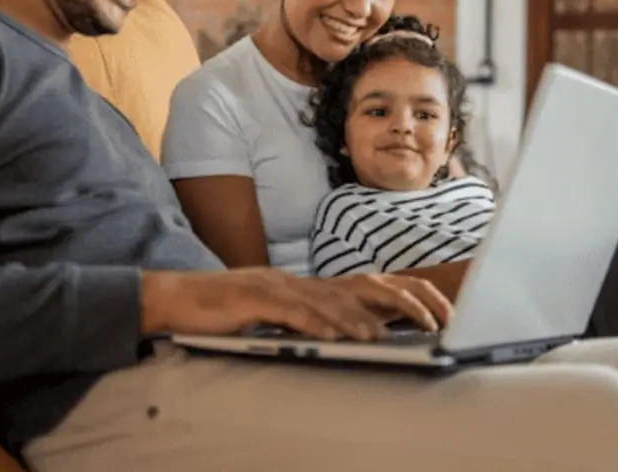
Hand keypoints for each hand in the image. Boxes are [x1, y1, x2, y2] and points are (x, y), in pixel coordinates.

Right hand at [141, 268, 452, 341]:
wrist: (178, 299)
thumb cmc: (229, 312)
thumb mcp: (282, 317)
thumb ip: (316, 321)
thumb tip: (357, 336)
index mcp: (313, 285)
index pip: (372, 286)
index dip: (408, 296)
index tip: (439, 315)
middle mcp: (303, 280)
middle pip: (364, 284)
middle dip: (403, 302)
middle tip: (433, 321)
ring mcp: (279, 285)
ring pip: (331, 300)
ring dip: (360, 319)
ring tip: (384, 337)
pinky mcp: (254, 297)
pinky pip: (290, 311)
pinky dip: (314, 323)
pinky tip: (332, 336)